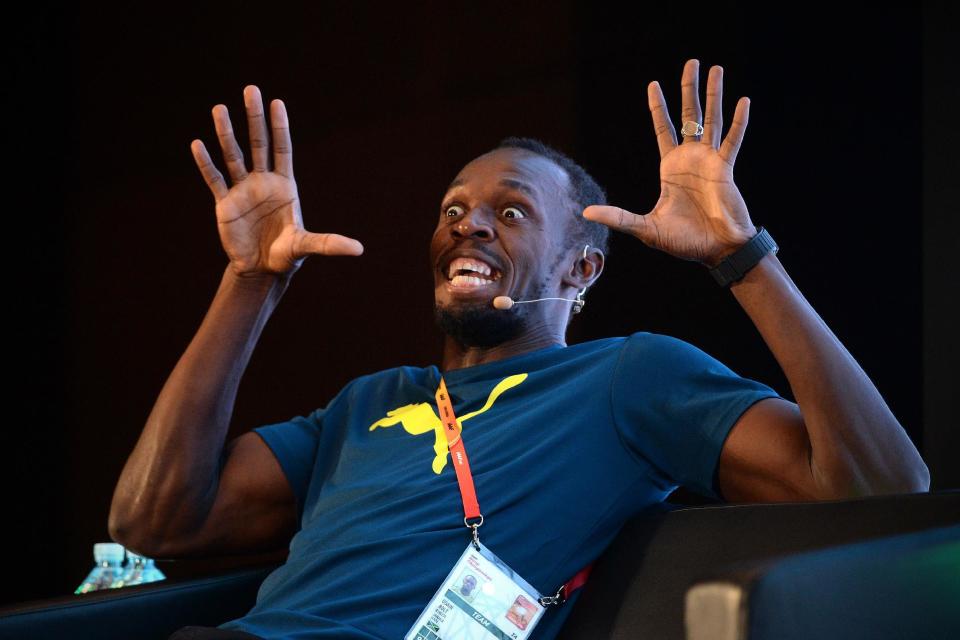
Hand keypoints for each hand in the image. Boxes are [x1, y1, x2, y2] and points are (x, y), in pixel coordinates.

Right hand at [190, 85, 362, 278]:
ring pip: (233, 155)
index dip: (279, 126)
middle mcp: (263, 182)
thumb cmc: (286, 255)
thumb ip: (329, 243)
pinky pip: (215, 179)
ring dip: (226, 133)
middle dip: (255, 117)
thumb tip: (359, 249)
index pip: (282, 148)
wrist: (261, 270)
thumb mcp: (307, 246)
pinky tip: (197, 144)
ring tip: (219, 108)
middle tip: (251, 89)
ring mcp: (243, 190)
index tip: (277, 102)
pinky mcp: (225, 204)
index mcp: (284, 185)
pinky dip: (206, 163)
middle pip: (258, 143)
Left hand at [583, 59, 757, 267]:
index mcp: (671, 168)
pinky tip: (742, 100)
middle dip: (688, 89)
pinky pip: (732, 140)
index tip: (654, 84)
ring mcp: (709, 161)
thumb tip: (586, 212)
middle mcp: (690, 159)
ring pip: (712, 120)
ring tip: (717, 69)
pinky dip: (738, 121)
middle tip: (691, 62)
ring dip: (714, 95)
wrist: (716, 251)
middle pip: (689, 115)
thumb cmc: (684, 242)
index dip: (659, 107)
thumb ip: (618, 217)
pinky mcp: (725, 169)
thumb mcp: (645, 228)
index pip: (663, 129)